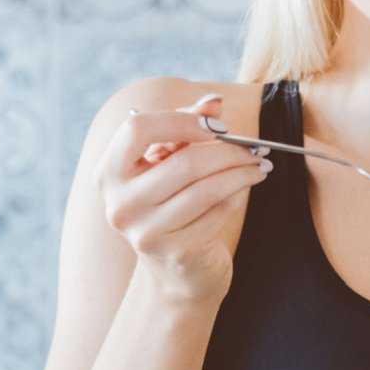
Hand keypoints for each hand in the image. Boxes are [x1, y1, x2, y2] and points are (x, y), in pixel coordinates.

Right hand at [93, 94, 271, 306]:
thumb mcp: (173, 159)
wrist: (177, 268)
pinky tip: (248, 185)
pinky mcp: (175, 251)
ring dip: (241, 171)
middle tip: (255, 146)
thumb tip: (214, 102)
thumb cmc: (174, 200)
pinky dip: (238, 194)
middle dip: (228, 150)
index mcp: (110, 172)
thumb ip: (189, 126)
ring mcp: (145, 232)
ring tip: (260, 163)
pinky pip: (217, 211)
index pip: (137, 128)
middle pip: (183, 162)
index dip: (181, 120)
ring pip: (205, 188)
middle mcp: (119, 204)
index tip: (217, 125)